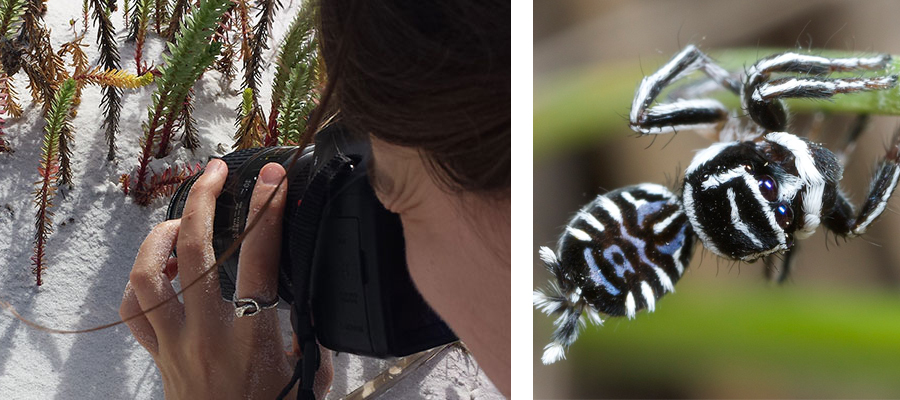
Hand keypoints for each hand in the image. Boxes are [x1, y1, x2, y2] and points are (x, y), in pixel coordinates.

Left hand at [119, 159, 330, 398]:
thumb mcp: (308, 375)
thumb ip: (313, 336)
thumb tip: (320, 305)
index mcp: (253, 334)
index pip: (259, 257)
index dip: (267, 210)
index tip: (272, 176)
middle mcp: (208, 331)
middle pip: (193, 250)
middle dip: (202, 200)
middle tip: (215, 172)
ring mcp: (176, 342)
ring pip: (148, 275)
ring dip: (159, 237)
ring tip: (178, 222)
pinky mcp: (158, 355)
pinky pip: (134, 310)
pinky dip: (140, 280)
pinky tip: (158, 269)